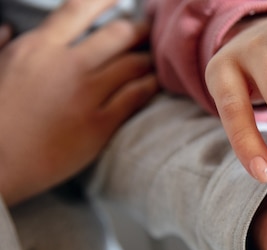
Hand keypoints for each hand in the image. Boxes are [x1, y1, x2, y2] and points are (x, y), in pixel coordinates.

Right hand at [0, 0, 157, 205]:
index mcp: (38, 47)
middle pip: (119, 34)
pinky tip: (154, 83)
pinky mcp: (101, 123)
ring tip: (153, 58)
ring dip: (148, 58)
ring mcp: (87, 95)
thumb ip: (1, 46)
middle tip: (146, 31)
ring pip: (133, 65)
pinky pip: (136, 96)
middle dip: (138, 29)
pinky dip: (149, 85)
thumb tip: (6, 29)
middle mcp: (68, 65)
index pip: (79, 9)